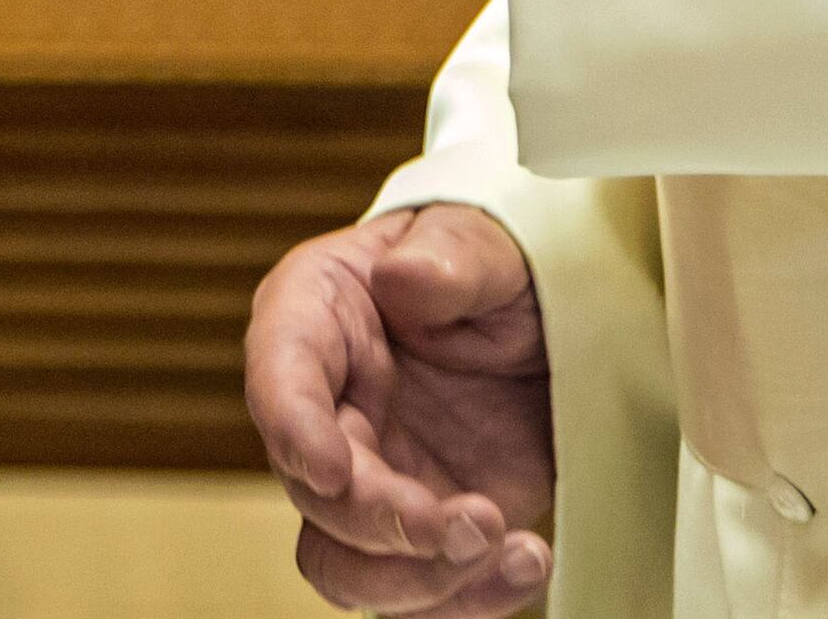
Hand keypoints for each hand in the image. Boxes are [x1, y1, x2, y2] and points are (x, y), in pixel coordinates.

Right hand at [247, 203, 554, 613]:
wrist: (550, 325)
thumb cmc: (492, 269)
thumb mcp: (484, 244)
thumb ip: (449, 257)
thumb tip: (404, 277)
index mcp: (316, 318)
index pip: (278, 374)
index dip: (294, 429)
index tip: (332, 470)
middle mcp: (328, 410)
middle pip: (311, 492)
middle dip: (379, 521)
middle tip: (456, 521)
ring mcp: (372, 479)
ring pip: (343, 564)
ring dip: (415, 580)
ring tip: (505, 543)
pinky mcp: (421, 532)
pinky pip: (417, 595)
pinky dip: (468, 599)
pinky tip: (526, 560)